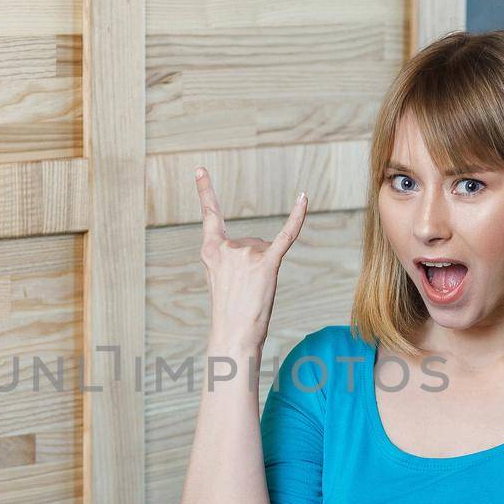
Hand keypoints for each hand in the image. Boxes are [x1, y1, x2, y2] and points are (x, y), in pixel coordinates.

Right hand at [195, 166, 307, 352]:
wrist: (234, 334)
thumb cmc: (229, 313)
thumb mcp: (221, 280)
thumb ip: (233, 258)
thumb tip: (256, 247)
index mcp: (210, 251)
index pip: (209, 215)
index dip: (204, 191)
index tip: (200, 169)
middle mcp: (227, 248)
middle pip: (250, 242)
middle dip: (253, 266)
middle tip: (244, 291)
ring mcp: (246, 254)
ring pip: (265, 249)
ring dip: (264, 270)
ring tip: (254, 292)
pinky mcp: (268, 263)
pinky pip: (286, 234)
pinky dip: (297, 217)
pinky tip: (303, 198)